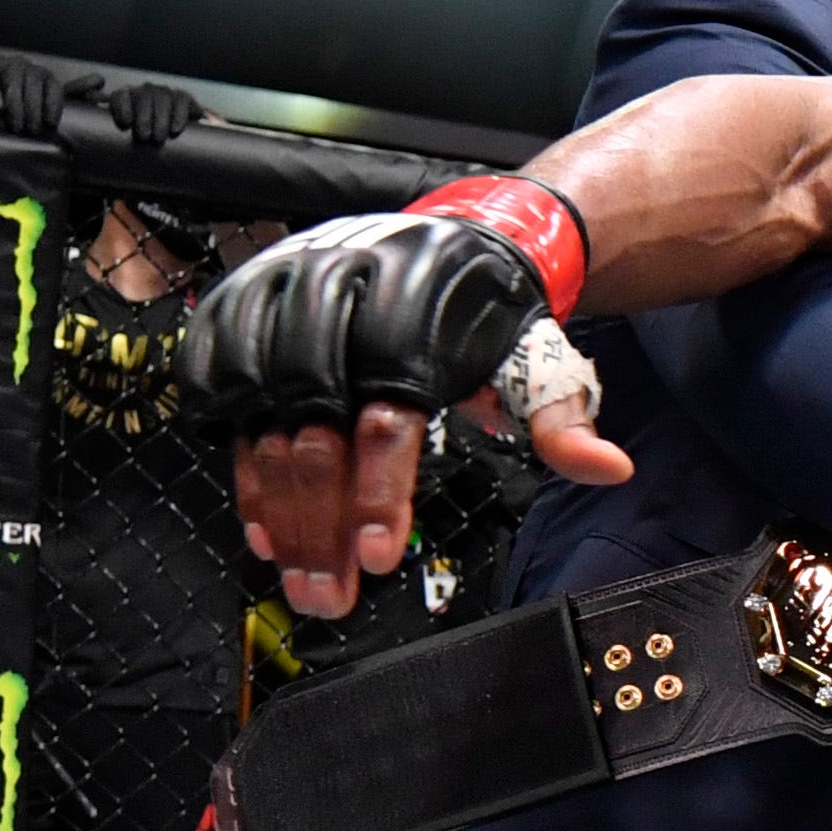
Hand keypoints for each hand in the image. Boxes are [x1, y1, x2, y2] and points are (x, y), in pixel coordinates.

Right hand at [0, 55, 76, 139]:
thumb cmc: (16, 103)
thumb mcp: (42, 103)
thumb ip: (72, 97)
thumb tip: (101, 90)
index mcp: (43, 76)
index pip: (54, 86)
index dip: (54, 105)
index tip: (51, 124)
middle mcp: (27, 66)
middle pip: (34, 83)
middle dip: (34, 109)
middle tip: (31, 130)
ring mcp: (5, 64)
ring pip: (14, 79)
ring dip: (16, 104)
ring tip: (15, 126)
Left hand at [105, 79, 203, 150]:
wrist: (171, 134)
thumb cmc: (140, 135)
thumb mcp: (120, 132)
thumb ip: (104, 130)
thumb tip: (87, 133)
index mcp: (126, 96)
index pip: (121, 95)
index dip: (122, 106)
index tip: (125, 123)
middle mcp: (145, 90)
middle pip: (144, 96)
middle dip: (143, 117)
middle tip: (144, 136)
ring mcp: (165, 92)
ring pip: (163, 98)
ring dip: (160, 119)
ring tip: (158, 138)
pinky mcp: (183, 97)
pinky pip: (182, 100)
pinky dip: (179, 115)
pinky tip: (175, 129)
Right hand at [185, 211, 630, 612]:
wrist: (449, 234)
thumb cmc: (487, 311)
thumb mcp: (533, 357)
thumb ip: (562, 420)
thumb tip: (609, 469)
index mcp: (416, 321)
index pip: (386, 422)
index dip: (377, 494)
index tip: (379, 558)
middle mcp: (341, 306)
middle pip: (316, 435)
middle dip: (319, 527)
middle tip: (329, 595)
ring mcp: (282, 303)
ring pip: (263, 424)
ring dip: (276, 512)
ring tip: (297, 576)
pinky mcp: (244, 307)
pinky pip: (222, 398)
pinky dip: (239, 467)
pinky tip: (262, 523)